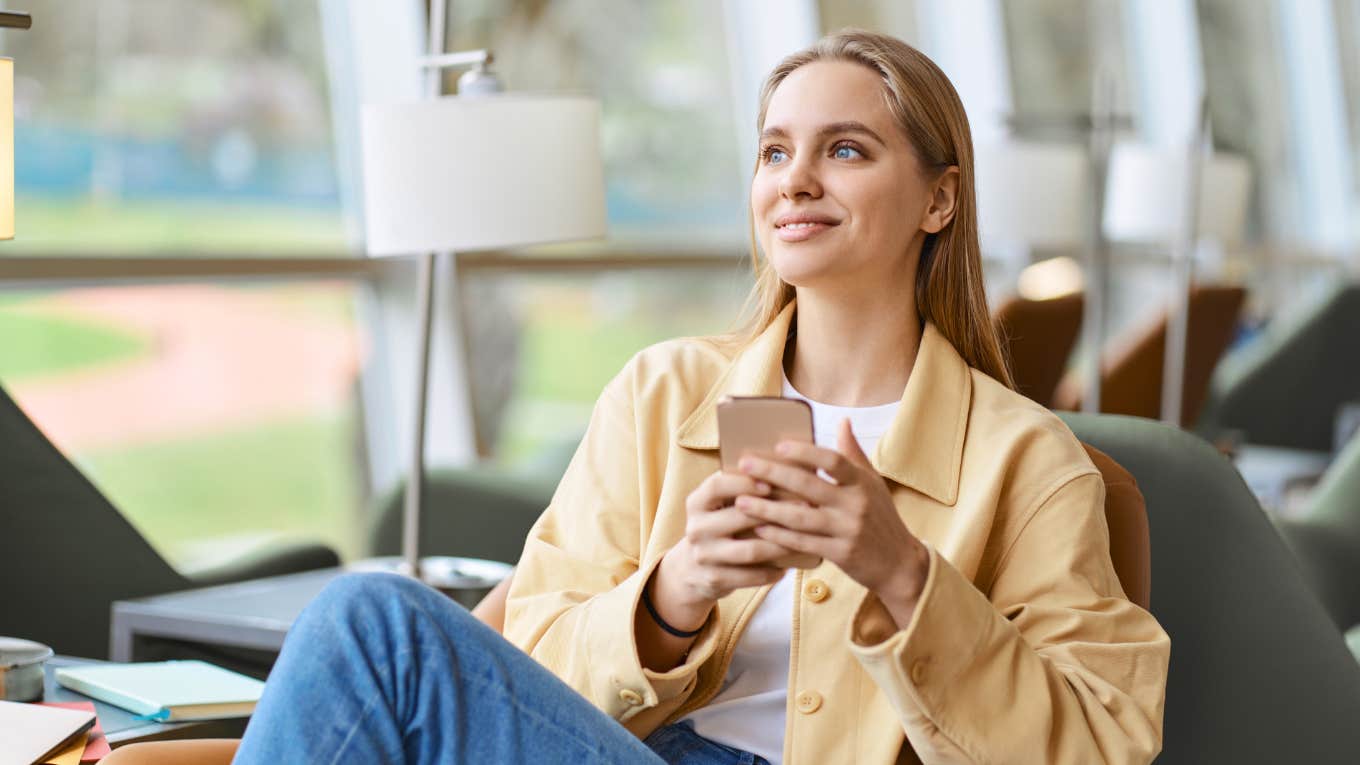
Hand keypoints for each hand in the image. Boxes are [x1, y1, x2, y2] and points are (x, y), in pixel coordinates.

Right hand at [650, 470, 809, 631]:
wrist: (690, 569)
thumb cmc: (718, 528)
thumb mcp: (718, 507)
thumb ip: (741, 491)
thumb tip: (786, 470)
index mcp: (697, 503)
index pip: (717, 486)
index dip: (743, 482)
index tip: (770, 482)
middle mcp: (696, 528)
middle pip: (739, 517)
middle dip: (775, 512)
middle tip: (806, 507)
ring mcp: (703, 555)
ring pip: (750, 549)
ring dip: (780, 545)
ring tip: (803, 539)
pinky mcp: (713, 578)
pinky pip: (749, 576)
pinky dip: (771, 572)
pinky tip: (787, 568)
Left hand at [734, 418, 929, 626]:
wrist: (900, 564)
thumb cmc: (882, 518)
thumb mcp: (873, 483)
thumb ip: (854, 454)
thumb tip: (843, 421)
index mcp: (862, 483)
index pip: (833, 460)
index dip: (806, 452)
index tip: (779, 445)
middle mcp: (855, 504)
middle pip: (808, 485)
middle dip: (773, 473)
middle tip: (745, 464)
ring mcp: (847, 530)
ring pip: (800, 518)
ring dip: (767, 509)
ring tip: (741, 501)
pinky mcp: (840, 554)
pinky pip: (803, 543)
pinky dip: (779, 536)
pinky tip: (759, 528)